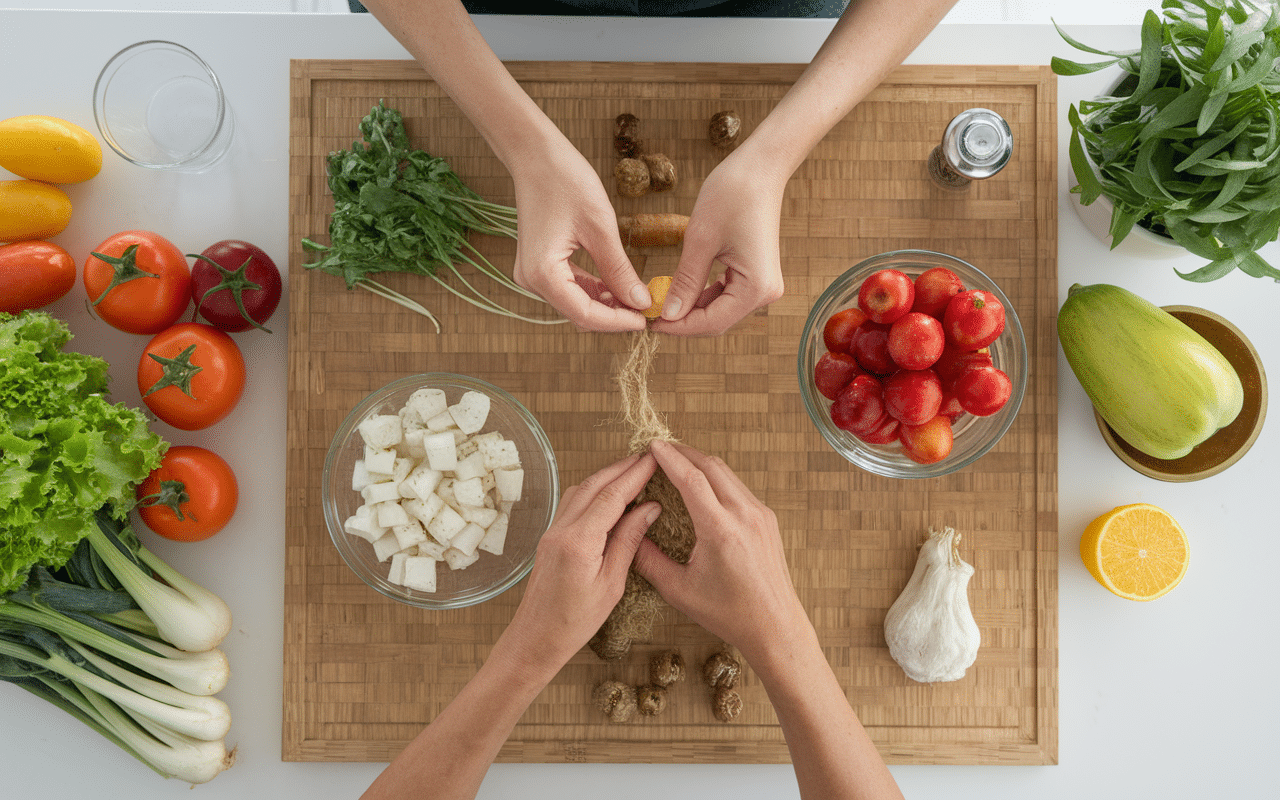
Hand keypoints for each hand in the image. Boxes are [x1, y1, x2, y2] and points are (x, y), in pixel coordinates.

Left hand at [496, 451, 658, 675]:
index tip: (655, 459)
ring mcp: (551, 532)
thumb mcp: (612, 584)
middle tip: (648, 457)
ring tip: (632, 471)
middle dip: (622, 468)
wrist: (535, 639)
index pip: (612, 496)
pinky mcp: (549, 538)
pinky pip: (572, 504)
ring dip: (606, 476)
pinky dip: (593, 491)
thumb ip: (629, 541)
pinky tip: (609, 495)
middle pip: (594, 485)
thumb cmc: (575, 622)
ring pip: (580, 490)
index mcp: (579, 542)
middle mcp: (561, 530)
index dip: (635, 475)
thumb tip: (650, 508)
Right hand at [507, 131, 652, 331]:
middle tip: (647, 309)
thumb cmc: (565, 182)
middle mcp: (531, 280)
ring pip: (575, 303)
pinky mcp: (539, 266)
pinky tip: (618, 286)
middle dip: (613, 316)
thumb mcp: (600, 227)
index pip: (584, 314)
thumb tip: (641, 301)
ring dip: (606, 305)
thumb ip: (619, 270)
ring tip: (637, 298)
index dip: (617, 321)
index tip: (646, 318)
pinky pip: (569, 288)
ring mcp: (532, 274)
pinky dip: (594, 290)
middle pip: (578, 313)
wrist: (535, 155)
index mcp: (542, 273)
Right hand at [632, 441, 810, 662]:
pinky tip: (701, 485)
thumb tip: (626, 535)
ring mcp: (760, 514)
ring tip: (677, 462)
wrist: (774, 625)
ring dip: (700, 463)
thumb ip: (648, 560)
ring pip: (726, 473)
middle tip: (660, 450)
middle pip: (710, 466)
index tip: (652, 446)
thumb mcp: (679, 591)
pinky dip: (716, 478)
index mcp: (721, 531)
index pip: (691, 479)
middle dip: (683, 453)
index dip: (669, 458)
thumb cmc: (728, 613)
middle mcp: (744, 515)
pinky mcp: (767, 519)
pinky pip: (738, 487)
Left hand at [651, 150, 788, 335]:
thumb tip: (668, 315)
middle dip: (683, 320)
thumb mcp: (700, 240)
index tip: (649, 322)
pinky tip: (681, 289)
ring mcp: (763, 284)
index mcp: (756, 287)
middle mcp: (765, 292)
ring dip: (691, 309)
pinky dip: (703, 296)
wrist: (760, 168)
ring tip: (661, 300)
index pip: (712, 322)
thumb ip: (685, 281)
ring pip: (720, 311)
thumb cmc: (731, 195)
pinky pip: (726, 295)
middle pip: (717, 321)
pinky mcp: (756, 275)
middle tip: (650, 313)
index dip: (678, 326)